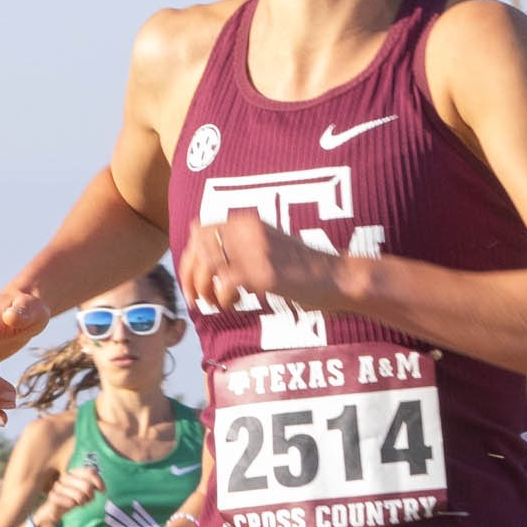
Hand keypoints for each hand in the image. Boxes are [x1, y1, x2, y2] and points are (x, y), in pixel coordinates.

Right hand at [33, 467, 103, 526]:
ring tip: (80, 503)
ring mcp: (58, 486)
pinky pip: (70, 502)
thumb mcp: (83, 491)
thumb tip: (102, 488)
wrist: (54, 509)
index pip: (90, 472)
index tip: (103, 490)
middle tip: (89, 500)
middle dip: (91, 496)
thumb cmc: (71, 498)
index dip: (99, 481)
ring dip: (82, 502)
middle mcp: (65, 477)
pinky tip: (71, 505)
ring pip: (79, 496)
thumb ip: (92, 486)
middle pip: (87, 486)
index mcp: (73, 472)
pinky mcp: (53, 496)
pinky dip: (73, 505)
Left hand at [177, 212, 347, 314]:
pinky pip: (225, 284)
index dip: (190, 257)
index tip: (193, 278)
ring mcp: (256, 250)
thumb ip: (238, 245)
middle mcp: (248, 230)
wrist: (337, 277)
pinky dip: (223, 298)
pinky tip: (236, 304)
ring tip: (217, 303)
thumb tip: (203, 261)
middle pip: (198, 248)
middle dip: (190, 275)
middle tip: (198, 297)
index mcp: (246, 221)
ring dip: (205, 289)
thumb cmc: (301, 268)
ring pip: (207, 265)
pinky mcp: (265, 272)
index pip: (199, 231)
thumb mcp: (266, 244)